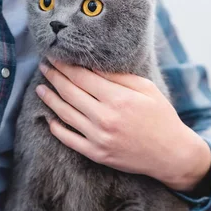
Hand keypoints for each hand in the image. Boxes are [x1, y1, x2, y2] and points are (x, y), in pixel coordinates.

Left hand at [35, 57, 210, 191]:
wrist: (170, 153)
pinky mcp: (97, 154)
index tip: (54, 57)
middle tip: (44, 67)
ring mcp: (99, 137)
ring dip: (50, 99)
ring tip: (40, 88)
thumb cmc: (161, 116)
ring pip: (65, 114)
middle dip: (54, 77)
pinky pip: (69, 140)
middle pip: (70, 92)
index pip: (82, 77)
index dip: (65, 65)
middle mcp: (105, 118)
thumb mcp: (146, 89)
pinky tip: (50, 118)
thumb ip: (118, 77)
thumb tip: (92, 66)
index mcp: (118, 98)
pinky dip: (56, 128)